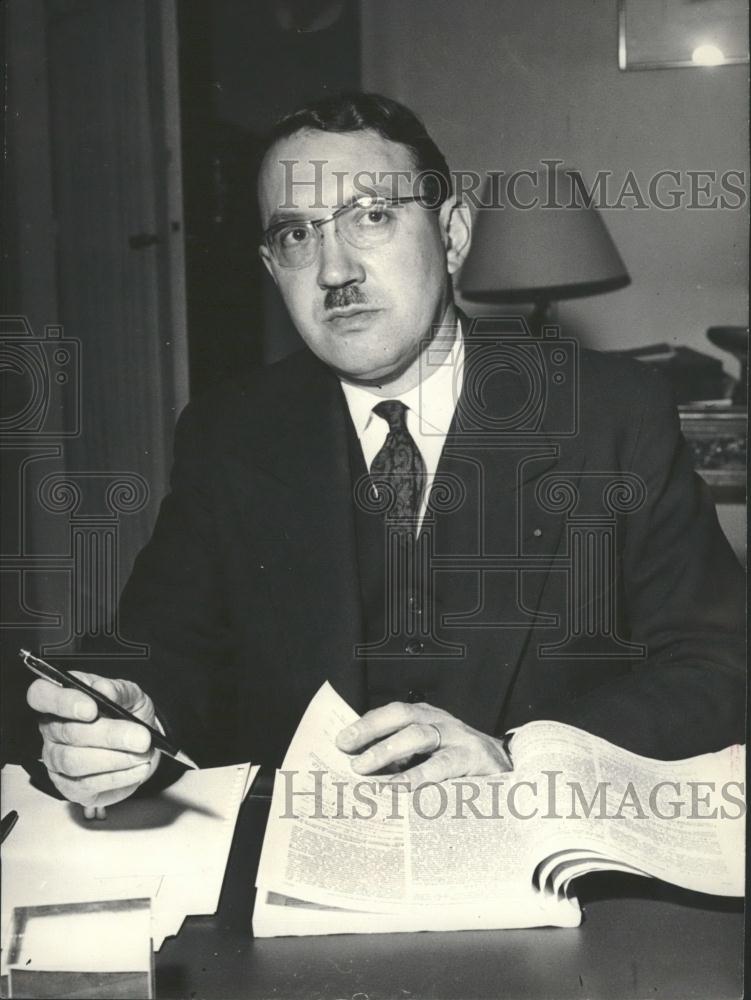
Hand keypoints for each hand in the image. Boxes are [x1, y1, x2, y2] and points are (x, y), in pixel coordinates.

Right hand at [27, 672, 159, 817]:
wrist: (142, 743)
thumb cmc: (128, 712)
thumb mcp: (131, 694)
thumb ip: (118, 690)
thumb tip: (103, 690)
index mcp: (60, 698)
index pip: (41, 695)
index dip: (63, 702)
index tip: (92, 709)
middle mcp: (51, 729)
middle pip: (67, 732)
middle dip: (109, 735)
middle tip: (142, 738)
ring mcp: (56, 760)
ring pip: (75, 762)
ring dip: (114, 759)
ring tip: (142, 754)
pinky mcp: (69, 787)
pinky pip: (87, 785)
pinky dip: (117, 777)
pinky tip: (138, 768)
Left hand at [335, 701, 512, 785]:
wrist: (510, 771)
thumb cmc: (460, 765)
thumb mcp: (431, 754)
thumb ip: (402, 757)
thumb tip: (360, 771)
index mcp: (428, 718)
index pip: (393, 713)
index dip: (366, 724)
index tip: (341, 742)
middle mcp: (442, 722)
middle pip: (404, 717)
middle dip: (374, 734)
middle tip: (353, 761)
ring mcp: (459, 738)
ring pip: (421, 736)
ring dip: (392, 752)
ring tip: (371, 775)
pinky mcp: (475, 760)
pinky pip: (444, 766)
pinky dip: (421, 777)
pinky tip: (404, 790)